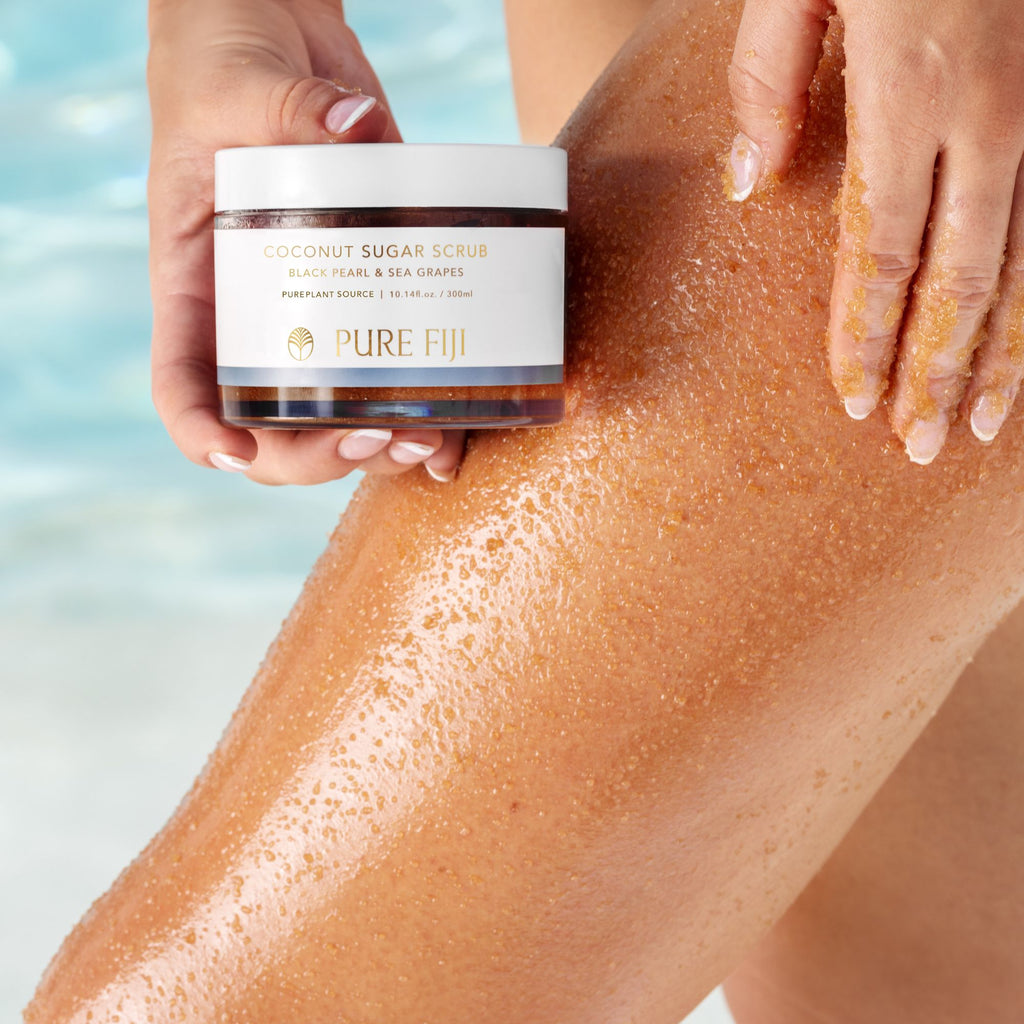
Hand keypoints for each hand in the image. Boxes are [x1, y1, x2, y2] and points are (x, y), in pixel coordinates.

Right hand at [147, 0, 464, 483]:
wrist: (275, 31)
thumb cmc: (223, 57)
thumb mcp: (238, 81)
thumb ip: (288, 107)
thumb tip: (357, 124)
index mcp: (199, 283)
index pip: (182, 382)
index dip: (202, 431)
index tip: (238, 452)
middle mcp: (257, 315)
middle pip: (272, 424)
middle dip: (321, 453)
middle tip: (379, 436)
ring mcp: (318, 310)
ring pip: (338, 413)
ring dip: (381, 446)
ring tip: (431, 443)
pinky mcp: (373, 286)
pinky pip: (393, 364)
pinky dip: (425, 406)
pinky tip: (461, 424)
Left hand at [726, 0, 1023, 463]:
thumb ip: (769, 83)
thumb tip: (758, 185)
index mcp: (914, 89)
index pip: (881, 250)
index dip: (866, 335)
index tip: (854, 402)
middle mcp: (992, 116)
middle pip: (962, 278)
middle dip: (936, 371)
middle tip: (915, 447)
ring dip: (1001, 354)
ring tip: (973, 427)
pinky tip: (1021, 344)